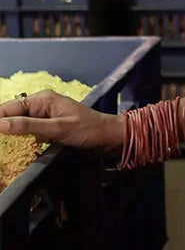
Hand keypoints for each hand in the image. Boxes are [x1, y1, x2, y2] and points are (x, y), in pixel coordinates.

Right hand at [0, 93, 124, 153]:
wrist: (109, 139)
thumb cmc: (88, 130)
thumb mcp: (57, 128)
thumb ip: (28, 126)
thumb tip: (0, 124)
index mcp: (42, 100)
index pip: (9, 107)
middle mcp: (41, 106)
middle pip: (12, 116)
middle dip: (2, 128)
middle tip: (0, 145)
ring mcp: (45, 118)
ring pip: (20, 126)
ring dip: (11, 135)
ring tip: (5, 147)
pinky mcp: (50, 129)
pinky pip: (30, 133)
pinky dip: (23, 140)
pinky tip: (17, 149)